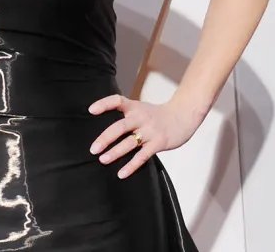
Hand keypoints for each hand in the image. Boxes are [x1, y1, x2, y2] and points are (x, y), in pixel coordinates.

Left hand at [87, 94, 202, 178]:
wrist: (183, 116)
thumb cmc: (157, 115)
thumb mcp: (141, 109)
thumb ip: (126, 115)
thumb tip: (105, 131)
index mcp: (135, 107)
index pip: (117, 101)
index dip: (104, 104)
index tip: (91, 110)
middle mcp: (141, 117)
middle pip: (120, 127)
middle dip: (105, 138)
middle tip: (93, 149)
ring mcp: (150, 131)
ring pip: (129, 143)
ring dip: (115, 152)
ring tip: (103, 160)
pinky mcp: (158, 143)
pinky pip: (142, 156)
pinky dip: (131, 166)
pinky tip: (121, 174)